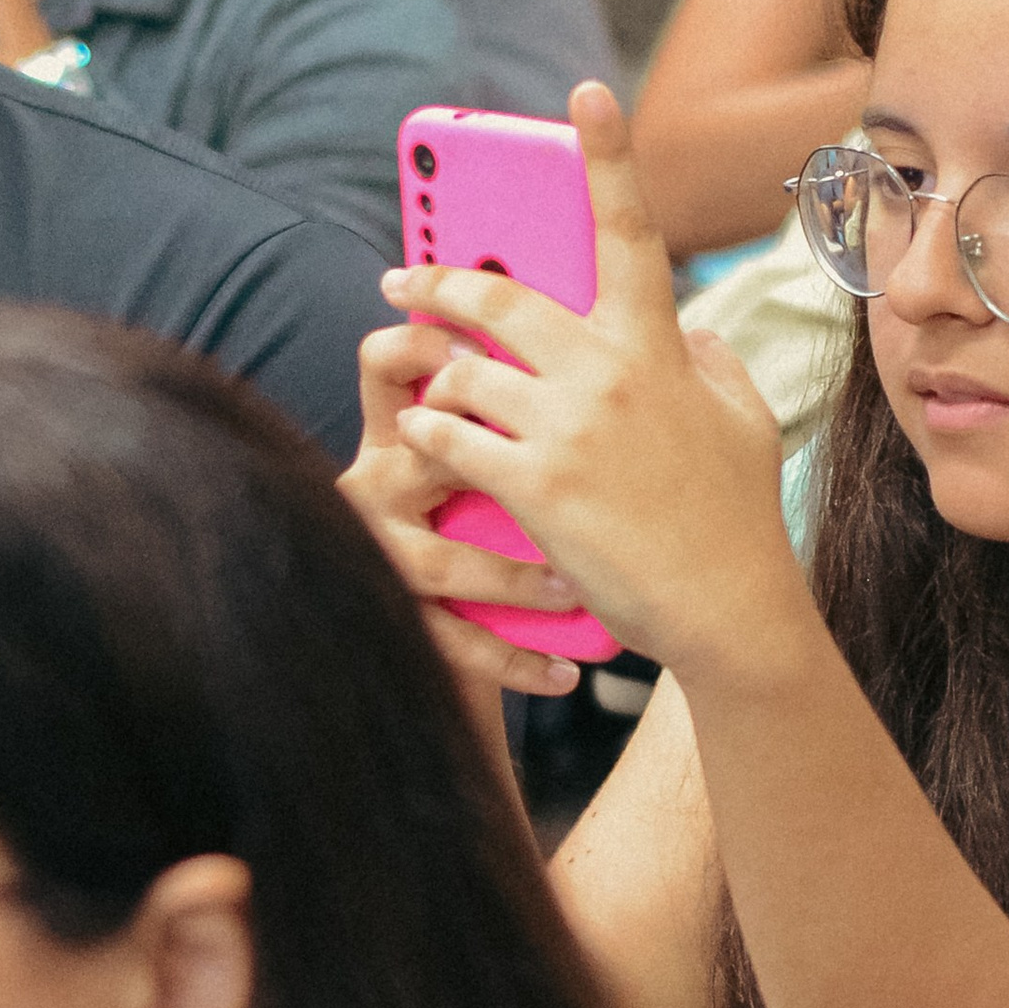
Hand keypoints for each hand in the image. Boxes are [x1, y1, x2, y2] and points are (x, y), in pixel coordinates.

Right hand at [344, 318, 597, 709]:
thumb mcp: (492, 456)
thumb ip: (525, 401)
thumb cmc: (495, 524)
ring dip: (514, 578)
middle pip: (410, 447)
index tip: (481, 340)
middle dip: (474, 449)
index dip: (422, 340)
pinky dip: (518, 659)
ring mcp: (382, 556)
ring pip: (441, 561)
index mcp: (398, 432)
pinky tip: (566, 667)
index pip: (385, 360)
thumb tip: (630, 341)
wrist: (458, 642)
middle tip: (548, 459)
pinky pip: (456, 642)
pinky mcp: (403, 623)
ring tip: (571, 587)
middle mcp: (377, 484)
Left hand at [379, 86, 801, 673]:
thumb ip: (710, 359)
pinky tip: (424, 443)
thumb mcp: (744, 420)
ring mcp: (567, 426)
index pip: (632, 229)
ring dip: (431, 375)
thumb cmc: (737, 517)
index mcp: (660, 344)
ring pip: (460, 368)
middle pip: (499, 296)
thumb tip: (685, 328)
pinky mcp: (532, 484)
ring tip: (421, 388)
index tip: (588, 91)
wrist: (730, 609)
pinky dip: (427, 434)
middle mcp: (609, 371)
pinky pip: (447, 436)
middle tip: (401, 280)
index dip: (611, 153)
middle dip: (438, 281)